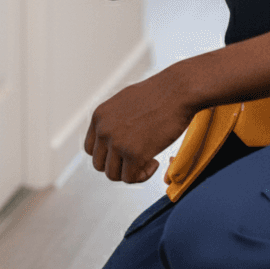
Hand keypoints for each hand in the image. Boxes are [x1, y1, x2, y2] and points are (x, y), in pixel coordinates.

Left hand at [84, 69, 197, 183]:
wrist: (178, 90)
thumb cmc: (159, 94)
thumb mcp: (126, 101)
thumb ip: (114, 120)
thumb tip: (113, 141)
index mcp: (100, 116)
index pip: (91, 149)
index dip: (108, 155)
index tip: (125, 153)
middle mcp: (103, 129)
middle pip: (99, 165)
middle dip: (119, 165)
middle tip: (138, 158)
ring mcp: (117, 142)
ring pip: (113, 175)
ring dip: (131, 172)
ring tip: (148, 160)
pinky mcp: (133, 154)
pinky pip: (130, 178)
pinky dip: (143, 175)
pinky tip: (155, 161)